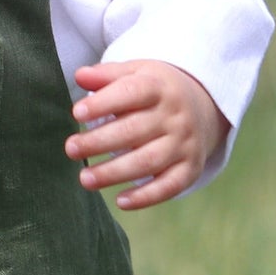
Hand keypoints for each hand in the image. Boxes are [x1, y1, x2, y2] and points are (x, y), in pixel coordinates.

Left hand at [64, 60, 229, 209]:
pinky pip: (170, 186)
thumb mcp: (137, 73)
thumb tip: (80, 76)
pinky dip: (146, 197)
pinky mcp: (190, 168)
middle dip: (100, 142)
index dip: (104, 103)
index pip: (132, 92)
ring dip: (115, 172)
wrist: (204, 106)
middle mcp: (175, 116)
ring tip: (85, 179)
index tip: (77, 113)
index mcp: (160, 87)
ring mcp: (185, 144)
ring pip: (149, 161)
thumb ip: (107, 75)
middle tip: (71, 149)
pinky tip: (120, 201)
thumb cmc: (155, 90)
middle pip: (135, 130)